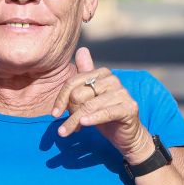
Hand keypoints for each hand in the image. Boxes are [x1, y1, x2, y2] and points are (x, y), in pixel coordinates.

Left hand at [52, 47, 153, 162]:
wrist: (127, 134)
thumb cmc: (104, 114)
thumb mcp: (90, 96)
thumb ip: (84, 75)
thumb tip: (82, 49)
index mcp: (102, 73)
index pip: (73, 82)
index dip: (61, 99)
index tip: (54, 114)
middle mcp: (113, 80)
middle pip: (78, 94)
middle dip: (70, 112)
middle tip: (69, 125)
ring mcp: (122, 93)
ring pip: (89, 106)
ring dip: (75, 121)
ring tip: (67, 132)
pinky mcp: (129, 108)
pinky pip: (105, 112)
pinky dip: (92, 119)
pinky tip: (83, 124)